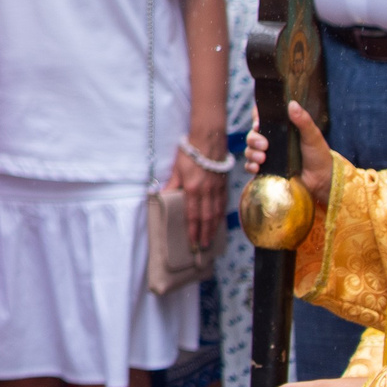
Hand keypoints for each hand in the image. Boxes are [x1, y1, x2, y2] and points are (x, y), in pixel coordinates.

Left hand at [170, 128, 228, 249]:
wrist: (209, 139)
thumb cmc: (190, 152)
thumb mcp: (177, 168)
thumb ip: (171, 184)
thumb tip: (162, 196)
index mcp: (193, 189)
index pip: (192, 215)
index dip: (193, 230)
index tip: (193, 242)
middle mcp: (207, 191)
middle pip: (206, 218)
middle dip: (204, 234)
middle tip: (203, 247)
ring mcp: (217, 189)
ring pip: (216, 213)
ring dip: (214, 228)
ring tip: (211, 239)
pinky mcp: (224, 184)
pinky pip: (223, 203)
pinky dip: (221, 215)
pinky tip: (219, 222)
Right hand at [243, 101, 334, 205]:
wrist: (321, 180)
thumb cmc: (319, 155)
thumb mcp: (313, 136)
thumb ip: (303, 120)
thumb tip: (292, 104)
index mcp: (281, 129)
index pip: (262, 118)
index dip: (256, 118)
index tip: (258, 123)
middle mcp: (271, 141)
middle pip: (252, 135)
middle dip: (253, 139)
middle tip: (265, 145)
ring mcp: (267, 155)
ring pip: (249, 150)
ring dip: (252, 153)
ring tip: (262, 158)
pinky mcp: (265, 170)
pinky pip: (250, 166)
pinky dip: (251, 166)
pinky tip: (257, 167)